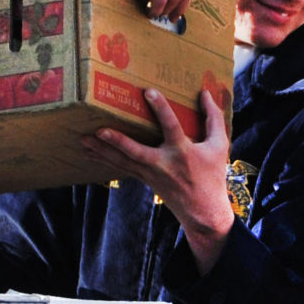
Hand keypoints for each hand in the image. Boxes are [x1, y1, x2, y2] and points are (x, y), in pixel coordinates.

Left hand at [84, 89, 233, 273]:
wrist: (203, 211)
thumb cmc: (213, 175)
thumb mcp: (220, 145)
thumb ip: (214, 118)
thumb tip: (206, 93)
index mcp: (182, 151)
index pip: (170, 126)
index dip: (160, 108)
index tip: (148, 91)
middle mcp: (163, 163)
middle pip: (135, 151)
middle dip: (117, 142)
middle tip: (99, 130)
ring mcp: (151, 173)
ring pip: (122, 161)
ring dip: (102, 151)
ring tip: (83, 140)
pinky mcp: (144, 179)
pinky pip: (121, 167)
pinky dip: (105, 159)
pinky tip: (91, 152)